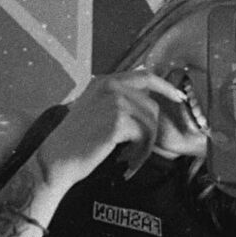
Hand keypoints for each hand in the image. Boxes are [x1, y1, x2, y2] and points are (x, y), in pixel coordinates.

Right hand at [37, 71, 185, 191]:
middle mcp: (110, 87)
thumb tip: (146, 99)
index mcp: (104, 81)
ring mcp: (114, 102)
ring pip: (150, 122)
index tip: (179, 98)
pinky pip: (145, 136)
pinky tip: (127, 161)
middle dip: (152, 131)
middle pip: (152, 105)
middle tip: (141, 151)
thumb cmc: (75, 141)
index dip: (165, 86)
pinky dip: (140, 153)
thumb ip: (115, 100)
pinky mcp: (117, 121)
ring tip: (132, 158)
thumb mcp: (93, 109)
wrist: (56, 159)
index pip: (145, 75)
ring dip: (146, 145)